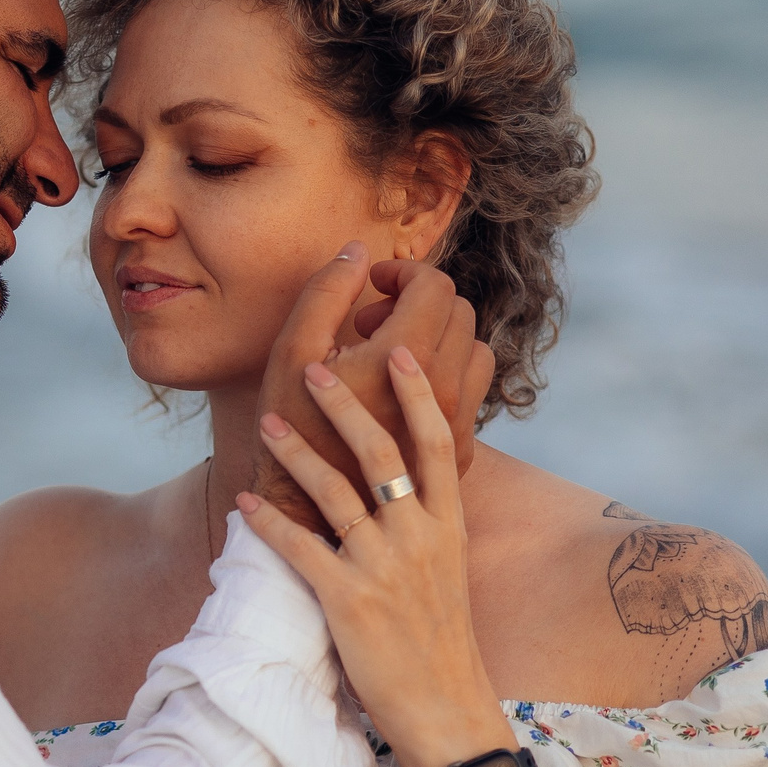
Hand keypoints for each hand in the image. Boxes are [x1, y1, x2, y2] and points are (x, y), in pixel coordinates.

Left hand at [237, 347, 512, 766]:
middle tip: (313, 366)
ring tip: (266, 423)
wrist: (447, 710)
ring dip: (295, 453)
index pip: (436, 445)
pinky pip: (301, 549)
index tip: (396, 350)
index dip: (417, 395)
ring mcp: (384, 569)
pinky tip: (244, 502)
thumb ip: (427, 524)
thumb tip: (403, 484)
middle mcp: (420, 539)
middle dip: (344, 405)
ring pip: (335, 492)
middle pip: (382, 453)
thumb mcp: (448, 572)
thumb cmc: (440, 641)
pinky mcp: (349, 603)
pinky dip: (268, 523)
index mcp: (449, 528)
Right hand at [253, 248, 493, 533]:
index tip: (374, 284)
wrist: (310, 515)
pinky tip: (404, 392)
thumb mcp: (293, 353)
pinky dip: (446, 375)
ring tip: (391, 357)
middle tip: (371, 322)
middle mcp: (445, 390)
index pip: (435, 286)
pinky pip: (473, 393)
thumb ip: (327, 292)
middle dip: (418, 302)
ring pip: (475, 351)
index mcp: (405, 359)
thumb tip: (359, 250)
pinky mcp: (462, 452)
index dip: (404, 271)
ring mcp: (458, 424)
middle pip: (460, 313)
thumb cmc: (292, 429)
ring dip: (439, 338)